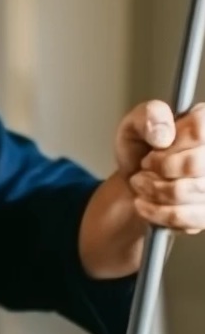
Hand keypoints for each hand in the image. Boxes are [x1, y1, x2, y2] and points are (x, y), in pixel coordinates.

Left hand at [115, 100, 204, 234]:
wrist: (137, 185)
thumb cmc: (141, 151)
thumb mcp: (134, 126)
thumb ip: (148, 116)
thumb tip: (163, 134)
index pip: (200, 130)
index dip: (171, 144)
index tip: (155, 149)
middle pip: (193, 165)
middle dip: (159, 168)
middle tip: (145, 167)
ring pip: (184, 192)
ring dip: (152, 189)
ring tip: (141, 183)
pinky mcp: (204, 214)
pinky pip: (181, 217)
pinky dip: (155, 211)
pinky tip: (144, 203)